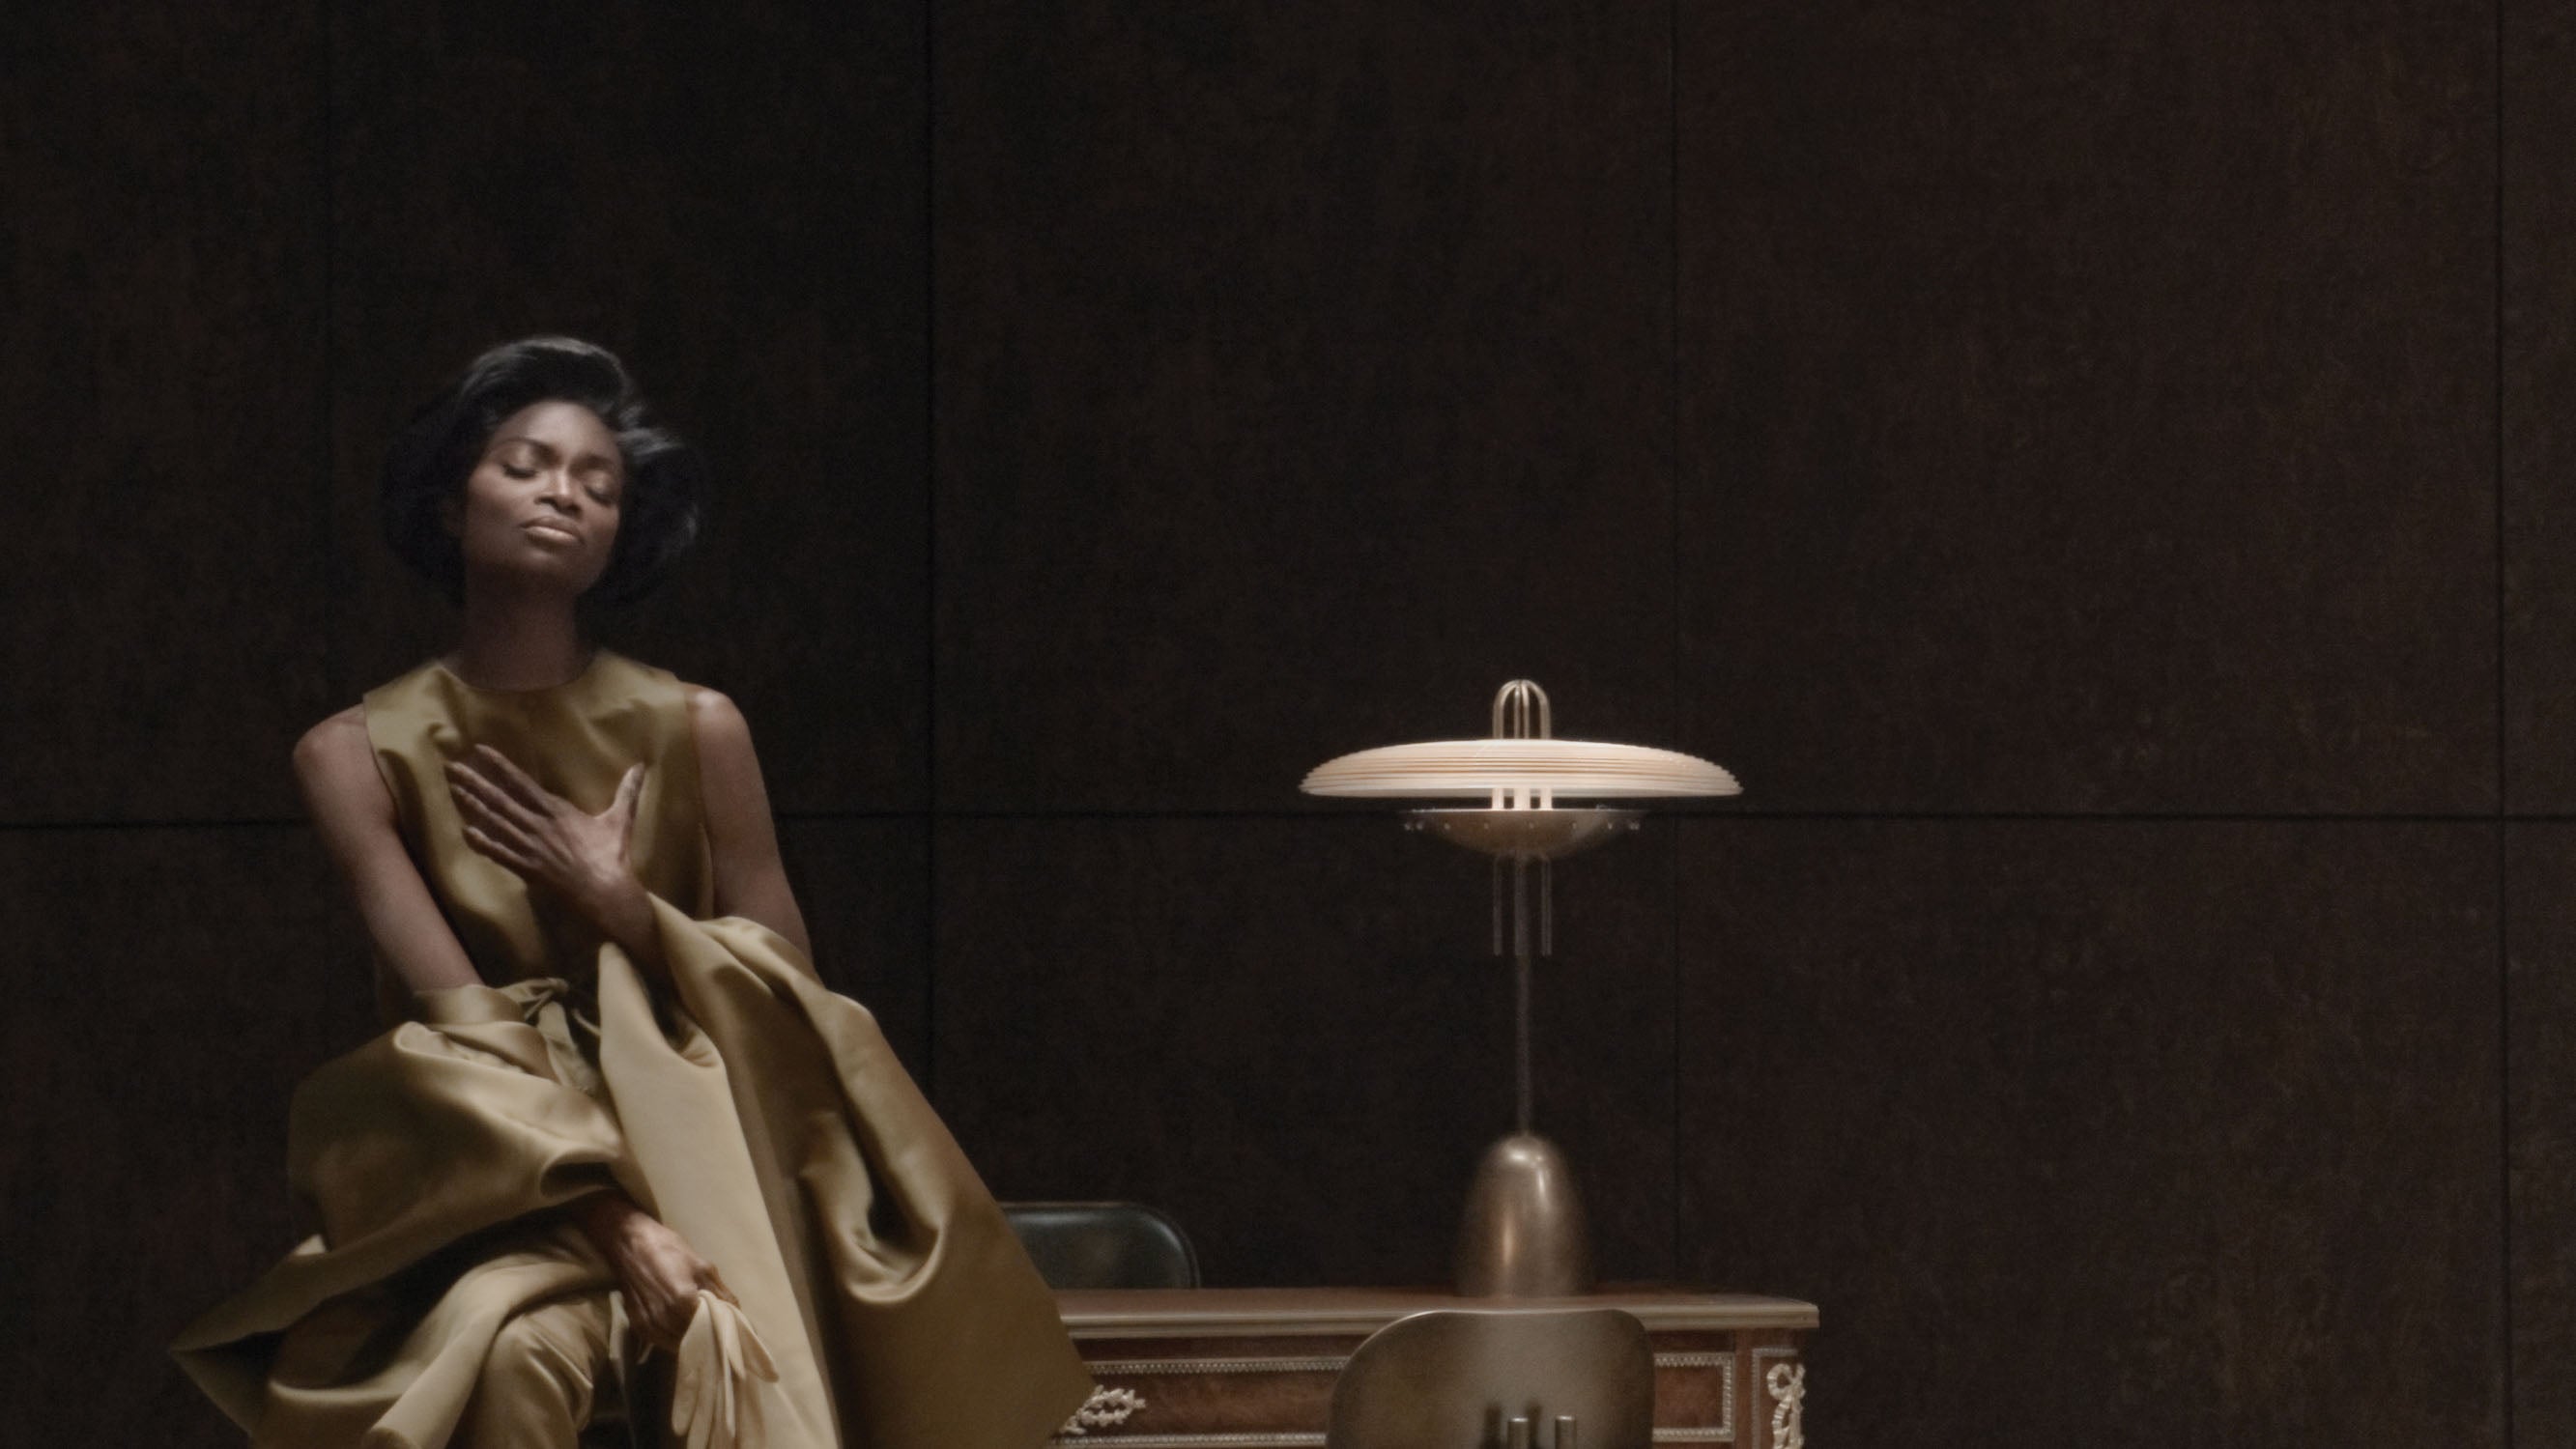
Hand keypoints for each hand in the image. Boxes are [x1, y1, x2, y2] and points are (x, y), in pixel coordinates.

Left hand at [447, 747, 644, 928]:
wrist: (604, 891)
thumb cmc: (612, 854)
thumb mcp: (620, 819)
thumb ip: (627, 791)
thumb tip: (641, 765)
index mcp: (557, 811)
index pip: (522, 783)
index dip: (500, 766)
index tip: (479, 750)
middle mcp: (538, 826)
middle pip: (500, 800)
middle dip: (475, 782)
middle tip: (451, 767)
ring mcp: (529, 848)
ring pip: (495, 823)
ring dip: (472, 806)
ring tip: (453, 790)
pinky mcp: (527, 869)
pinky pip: (499, 854)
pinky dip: (482, 843)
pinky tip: (465, 832)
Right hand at [589, 1204, 740, 1355]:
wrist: (629, 1243)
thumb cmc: (669, 1249)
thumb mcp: (702, 1266)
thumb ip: (721, 1293)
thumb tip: (737, 1312)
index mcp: (683, 1302)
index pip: (709, 1328)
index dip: (719, 1328)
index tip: (727, 1326)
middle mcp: (664, 1318)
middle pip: (692, 1339)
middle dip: (705, 1336)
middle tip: (714, 1329)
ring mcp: (648, 1324)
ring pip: (675, 1345)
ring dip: (688, 1340)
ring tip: (698, 1330)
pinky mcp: (637, 1325)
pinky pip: (659, 1341)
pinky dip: (672, 1339)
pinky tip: (680, 1330)